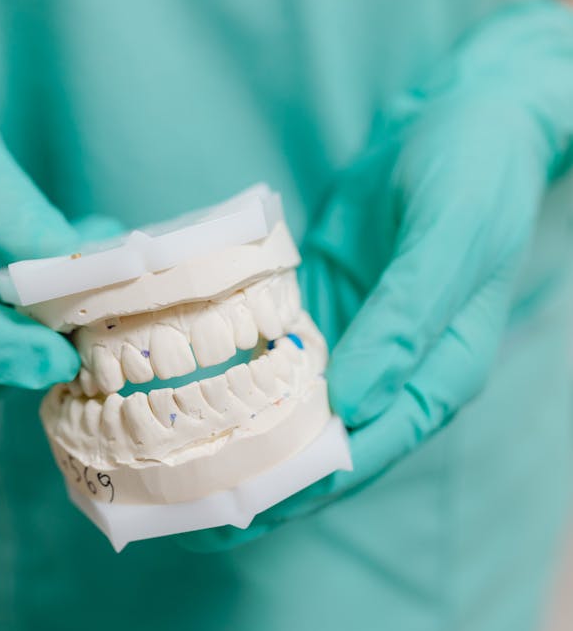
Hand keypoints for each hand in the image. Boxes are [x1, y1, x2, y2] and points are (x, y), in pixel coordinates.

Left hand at [181, 0, 572, 550]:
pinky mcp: (319, 305)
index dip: (300, 491)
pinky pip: (269, 350)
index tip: (230, 517)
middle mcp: (390, 370)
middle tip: (171, 516)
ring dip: (229, 439)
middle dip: (250, 484)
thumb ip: (406, 320)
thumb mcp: (449, 239)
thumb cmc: (475, 174)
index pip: (364, 452)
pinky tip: (176, 390)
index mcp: (436, 373)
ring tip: (156, 472)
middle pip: (315, 447)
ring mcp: (352, 339)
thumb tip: (352, 403)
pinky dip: (228, 373)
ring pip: (284, 408)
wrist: (462, 113)